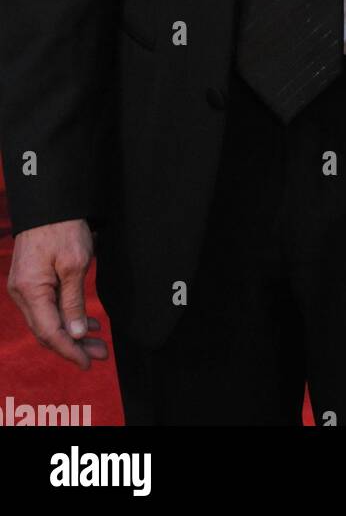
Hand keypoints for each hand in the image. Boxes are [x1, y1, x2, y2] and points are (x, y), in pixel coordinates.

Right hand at [6, 219, 108, 368]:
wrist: (49, 203)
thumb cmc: (63, 229)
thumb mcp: (75, 264)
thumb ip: (73, 301)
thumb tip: (75, 334)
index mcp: (30, 290)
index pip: (49, 332)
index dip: (69, 350)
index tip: (88, 362)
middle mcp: (22, 293)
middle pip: (47, 330)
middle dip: (74, 345)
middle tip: (101, 354)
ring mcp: (24, 288)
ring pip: (48, 320)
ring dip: (73, 333)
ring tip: (99, 341)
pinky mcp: (31, 282)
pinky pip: (48, 307)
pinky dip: (67, 317)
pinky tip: (87, 323)